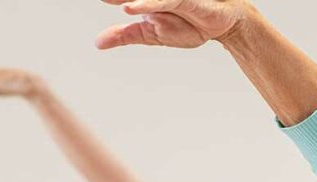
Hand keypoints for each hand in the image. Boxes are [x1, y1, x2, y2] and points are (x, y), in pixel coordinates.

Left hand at [94, 0, 253, 50]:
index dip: (107, 0)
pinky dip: (148, 4)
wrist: (224, 25)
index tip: (91, 2)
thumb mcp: (151, 34)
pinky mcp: (186, 0)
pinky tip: (130, 8)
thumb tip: (97, 43)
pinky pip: (166, 0)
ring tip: (108, 1)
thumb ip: (125, 35)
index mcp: (144, 1)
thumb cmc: (190, 24)